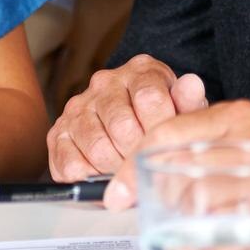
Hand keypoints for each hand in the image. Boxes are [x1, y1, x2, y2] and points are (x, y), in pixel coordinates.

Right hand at [46, 54, 207, 180]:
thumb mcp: (182, 110)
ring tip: (129, 173)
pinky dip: (89, 177)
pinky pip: (70, 163)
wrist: (132, 124)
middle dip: (138, 155)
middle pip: (122, 126)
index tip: (168, 149)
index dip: (161, 130)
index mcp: (139, 71)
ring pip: (96, 146)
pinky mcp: (58, 133)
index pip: (150, 98)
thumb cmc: (161, 120)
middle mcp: (104, 83)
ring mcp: (78, 107)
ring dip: (115, 169)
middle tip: (148, 168)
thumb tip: (192, 85)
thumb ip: (188, 101)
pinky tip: (103, 176)